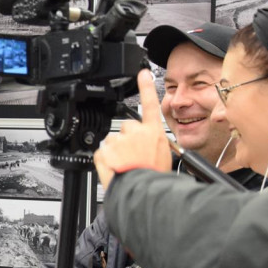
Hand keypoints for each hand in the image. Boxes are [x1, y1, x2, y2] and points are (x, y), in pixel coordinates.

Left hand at [94, 69, 171, 189]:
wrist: (143, 194)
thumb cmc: (155, 179)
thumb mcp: (165, 158)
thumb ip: (155, 145)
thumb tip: (149, 144)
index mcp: (153, 133)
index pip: (151, 104)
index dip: (146, 87)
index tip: (143, 73)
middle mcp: (136, 133)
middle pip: (126, 127)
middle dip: (127, 139)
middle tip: (134, 157)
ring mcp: (119, 141)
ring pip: (113, 141)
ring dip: (116, 152)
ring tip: (126, 166)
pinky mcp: (105, 151)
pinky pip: (102, 153)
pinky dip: (106, 161)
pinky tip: (116, 169)